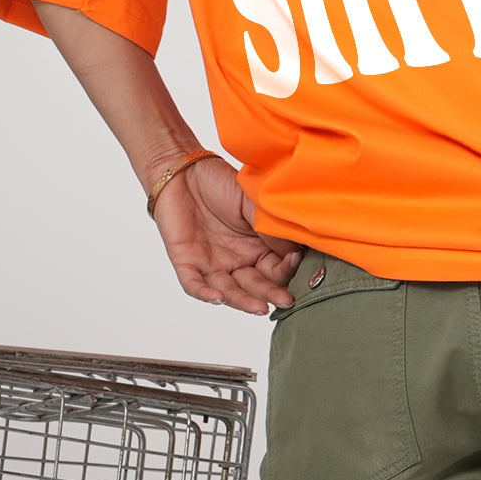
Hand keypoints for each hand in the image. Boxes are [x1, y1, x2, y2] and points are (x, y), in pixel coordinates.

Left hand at [152, 156, 302, 314]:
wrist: (184, 171)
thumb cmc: (218, 182)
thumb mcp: (251, 202)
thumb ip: (269, 226)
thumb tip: (295, 249)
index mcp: (255, 247)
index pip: (274, 268)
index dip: (286, 268)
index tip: (296, 261)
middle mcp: (236, 261)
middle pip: (255, 285)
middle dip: (271, 293)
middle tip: (286, 301)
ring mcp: (211, 264)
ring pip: (228, 291)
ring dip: (243, 301)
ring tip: (260, 308)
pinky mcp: (187, 263)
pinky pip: (194, 285)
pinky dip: (205, 294)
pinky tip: (218, 298)